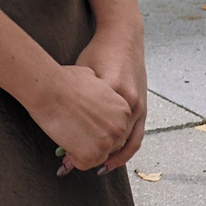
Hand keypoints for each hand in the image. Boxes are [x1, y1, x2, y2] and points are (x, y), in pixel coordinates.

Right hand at [28, 62, 134, 173]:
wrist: (49, 89)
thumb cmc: (64, 82)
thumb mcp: (92, 78)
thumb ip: (100, 91)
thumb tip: (94, 93)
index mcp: (123, 109)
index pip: (117, 130)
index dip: (100, 131)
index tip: (88, 130)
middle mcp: (120, 127)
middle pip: (110, 146)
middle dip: (94, 142)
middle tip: (76, 134)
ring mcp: (107, 143)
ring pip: (98, 157)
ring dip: (83, 151)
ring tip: (69, 137)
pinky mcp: (91, 155)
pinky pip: (84, 164)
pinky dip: (73, 158)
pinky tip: (65, 144)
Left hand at [76, 24, 149, 171]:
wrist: (123, 38)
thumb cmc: (98, 53)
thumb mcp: (81, 72)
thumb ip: (76, 98)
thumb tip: (61, 125)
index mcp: (112, 90)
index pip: (95, 128)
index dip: (80, 146)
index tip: (66, 158)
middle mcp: (128, 101)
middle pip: (112, 139)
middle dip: (94, 155)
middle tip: (76, 166)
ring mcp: (138, 106)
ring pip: (126, 141)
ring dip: (112, 157)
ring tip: (95, 167)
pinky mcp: (143, 107)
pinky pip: (136, 136)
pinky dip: (126, 150)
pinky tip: (114, 159)